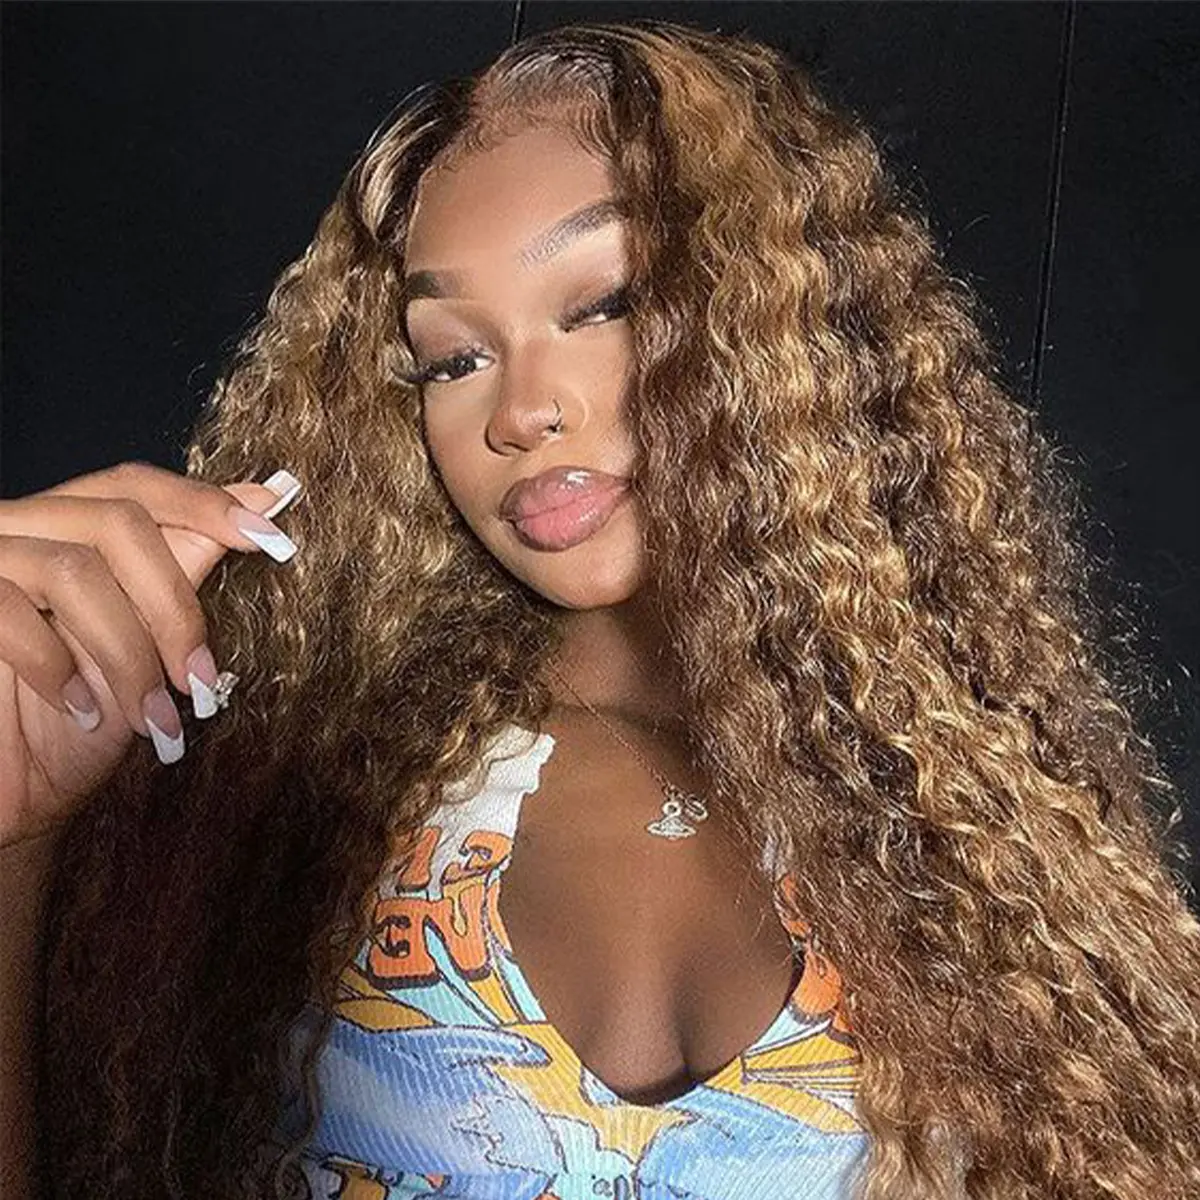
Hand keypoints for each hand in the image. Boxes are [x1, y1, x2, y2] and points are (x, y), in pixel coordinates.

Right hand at [0, 462, 302, 847]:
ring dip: (128, 654)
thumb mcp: (153, 639)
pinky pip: (10, 613)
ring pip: (73, 571)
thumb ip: (191, 565)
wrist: (19, 794)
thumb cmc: (85, 719)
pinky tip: (83, 710)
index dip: (206, 503)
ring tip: (151, 714)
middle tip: (198, 677)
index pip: (136, 485)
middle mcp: (23, 529)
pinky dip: (61, 669)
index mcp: (70, 526)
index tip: (273, 539)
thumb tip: (263, 502)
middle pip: (118, 522)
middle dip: (174, 606)